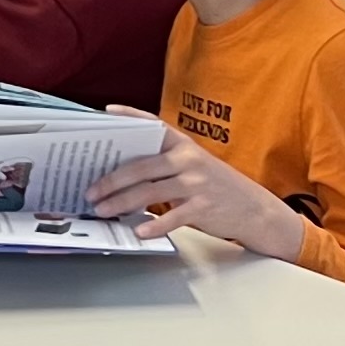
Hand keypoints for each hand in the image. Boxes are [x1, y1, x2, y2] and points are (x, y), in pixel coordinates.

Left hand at [88, 113, 306, 260]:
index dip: (129, 117)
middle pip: (142, 166)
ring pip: (150, 191)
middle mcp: (189, 160)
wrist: (254, 208)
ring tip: (103, 210)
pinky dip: (154, 226)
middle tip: (90, 191)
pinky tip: (138, 231)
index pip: (153, 124)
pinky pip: (172, 216)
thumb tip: (121, 173)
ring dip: (122, 202)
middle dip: (111, 180)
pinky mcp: (203, 206)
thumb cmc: (215, 186)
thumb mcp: (193, 166)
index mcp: (183, 145)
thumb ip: (164, 164)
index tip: (106, 114)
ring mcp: (197, 183)